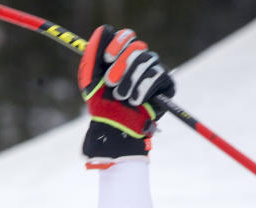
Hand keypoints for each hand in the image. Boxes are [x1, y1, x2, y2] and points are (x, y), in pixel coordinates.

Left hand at [78, 25, 175, 165]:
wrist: (114, 129)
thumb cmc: (101, 107)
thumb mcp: (91, 80)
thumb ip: (93, 55)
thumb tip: (102, 30)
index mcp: (122, 58)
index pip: (127, 37)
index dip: (118, 43)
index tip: (107, 58)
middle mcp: (139, 62)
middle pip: (137, 47)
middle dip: (122, 65)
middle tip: (110, 83)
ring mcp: (153, 72)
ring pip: (147, 59)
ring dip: (130, 80)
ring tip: (122, 97)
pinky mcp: (165, 85)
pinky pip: (158, 75)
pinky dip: (143, 88)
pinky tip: (135, 100)